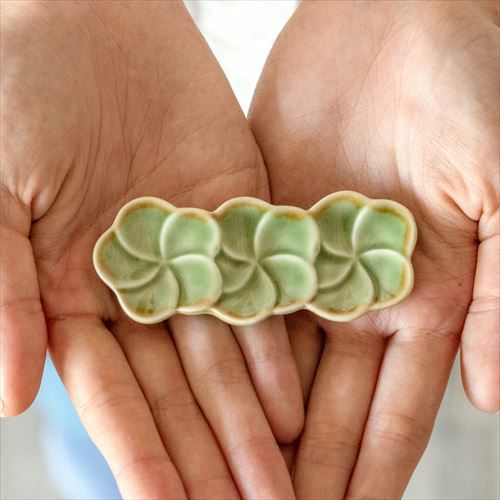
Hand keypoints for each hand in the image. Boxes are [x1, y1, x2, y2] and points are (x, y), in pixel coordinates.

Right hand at [0, 2, 302, 497]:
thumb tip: (14, 392)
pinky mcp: (235, 214)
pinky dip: (274, 344)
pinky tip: (294, 399)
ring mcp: (191, 253)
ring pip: (225, 352)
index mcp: (71, 290)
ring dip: (250, 417)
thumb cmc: (14, 92)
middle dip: (209, 453)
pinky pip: (259, 288)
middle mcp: (138, 284)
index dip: (140, 453)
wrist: (81, 21)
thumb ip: (2, 292)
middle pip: (178, 387)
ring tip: (281, 478)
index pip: (111, 393)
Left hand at [250, 1, 498, 496]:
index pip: (392, 414)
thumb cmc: (473, 87)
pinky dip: (221, 349)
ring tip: (224, 480)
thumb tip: (493, 394)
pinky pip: (237, 297)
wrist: (399, 21)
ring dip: (253, 423)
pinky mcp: (262, 223)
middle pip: (326, 404)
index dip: (366, 473)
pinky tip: (197, 394)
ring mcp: (306, 261)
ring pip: (276, 364)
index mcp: (426, 296)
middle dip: (300, 468)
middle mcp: (360, 290)